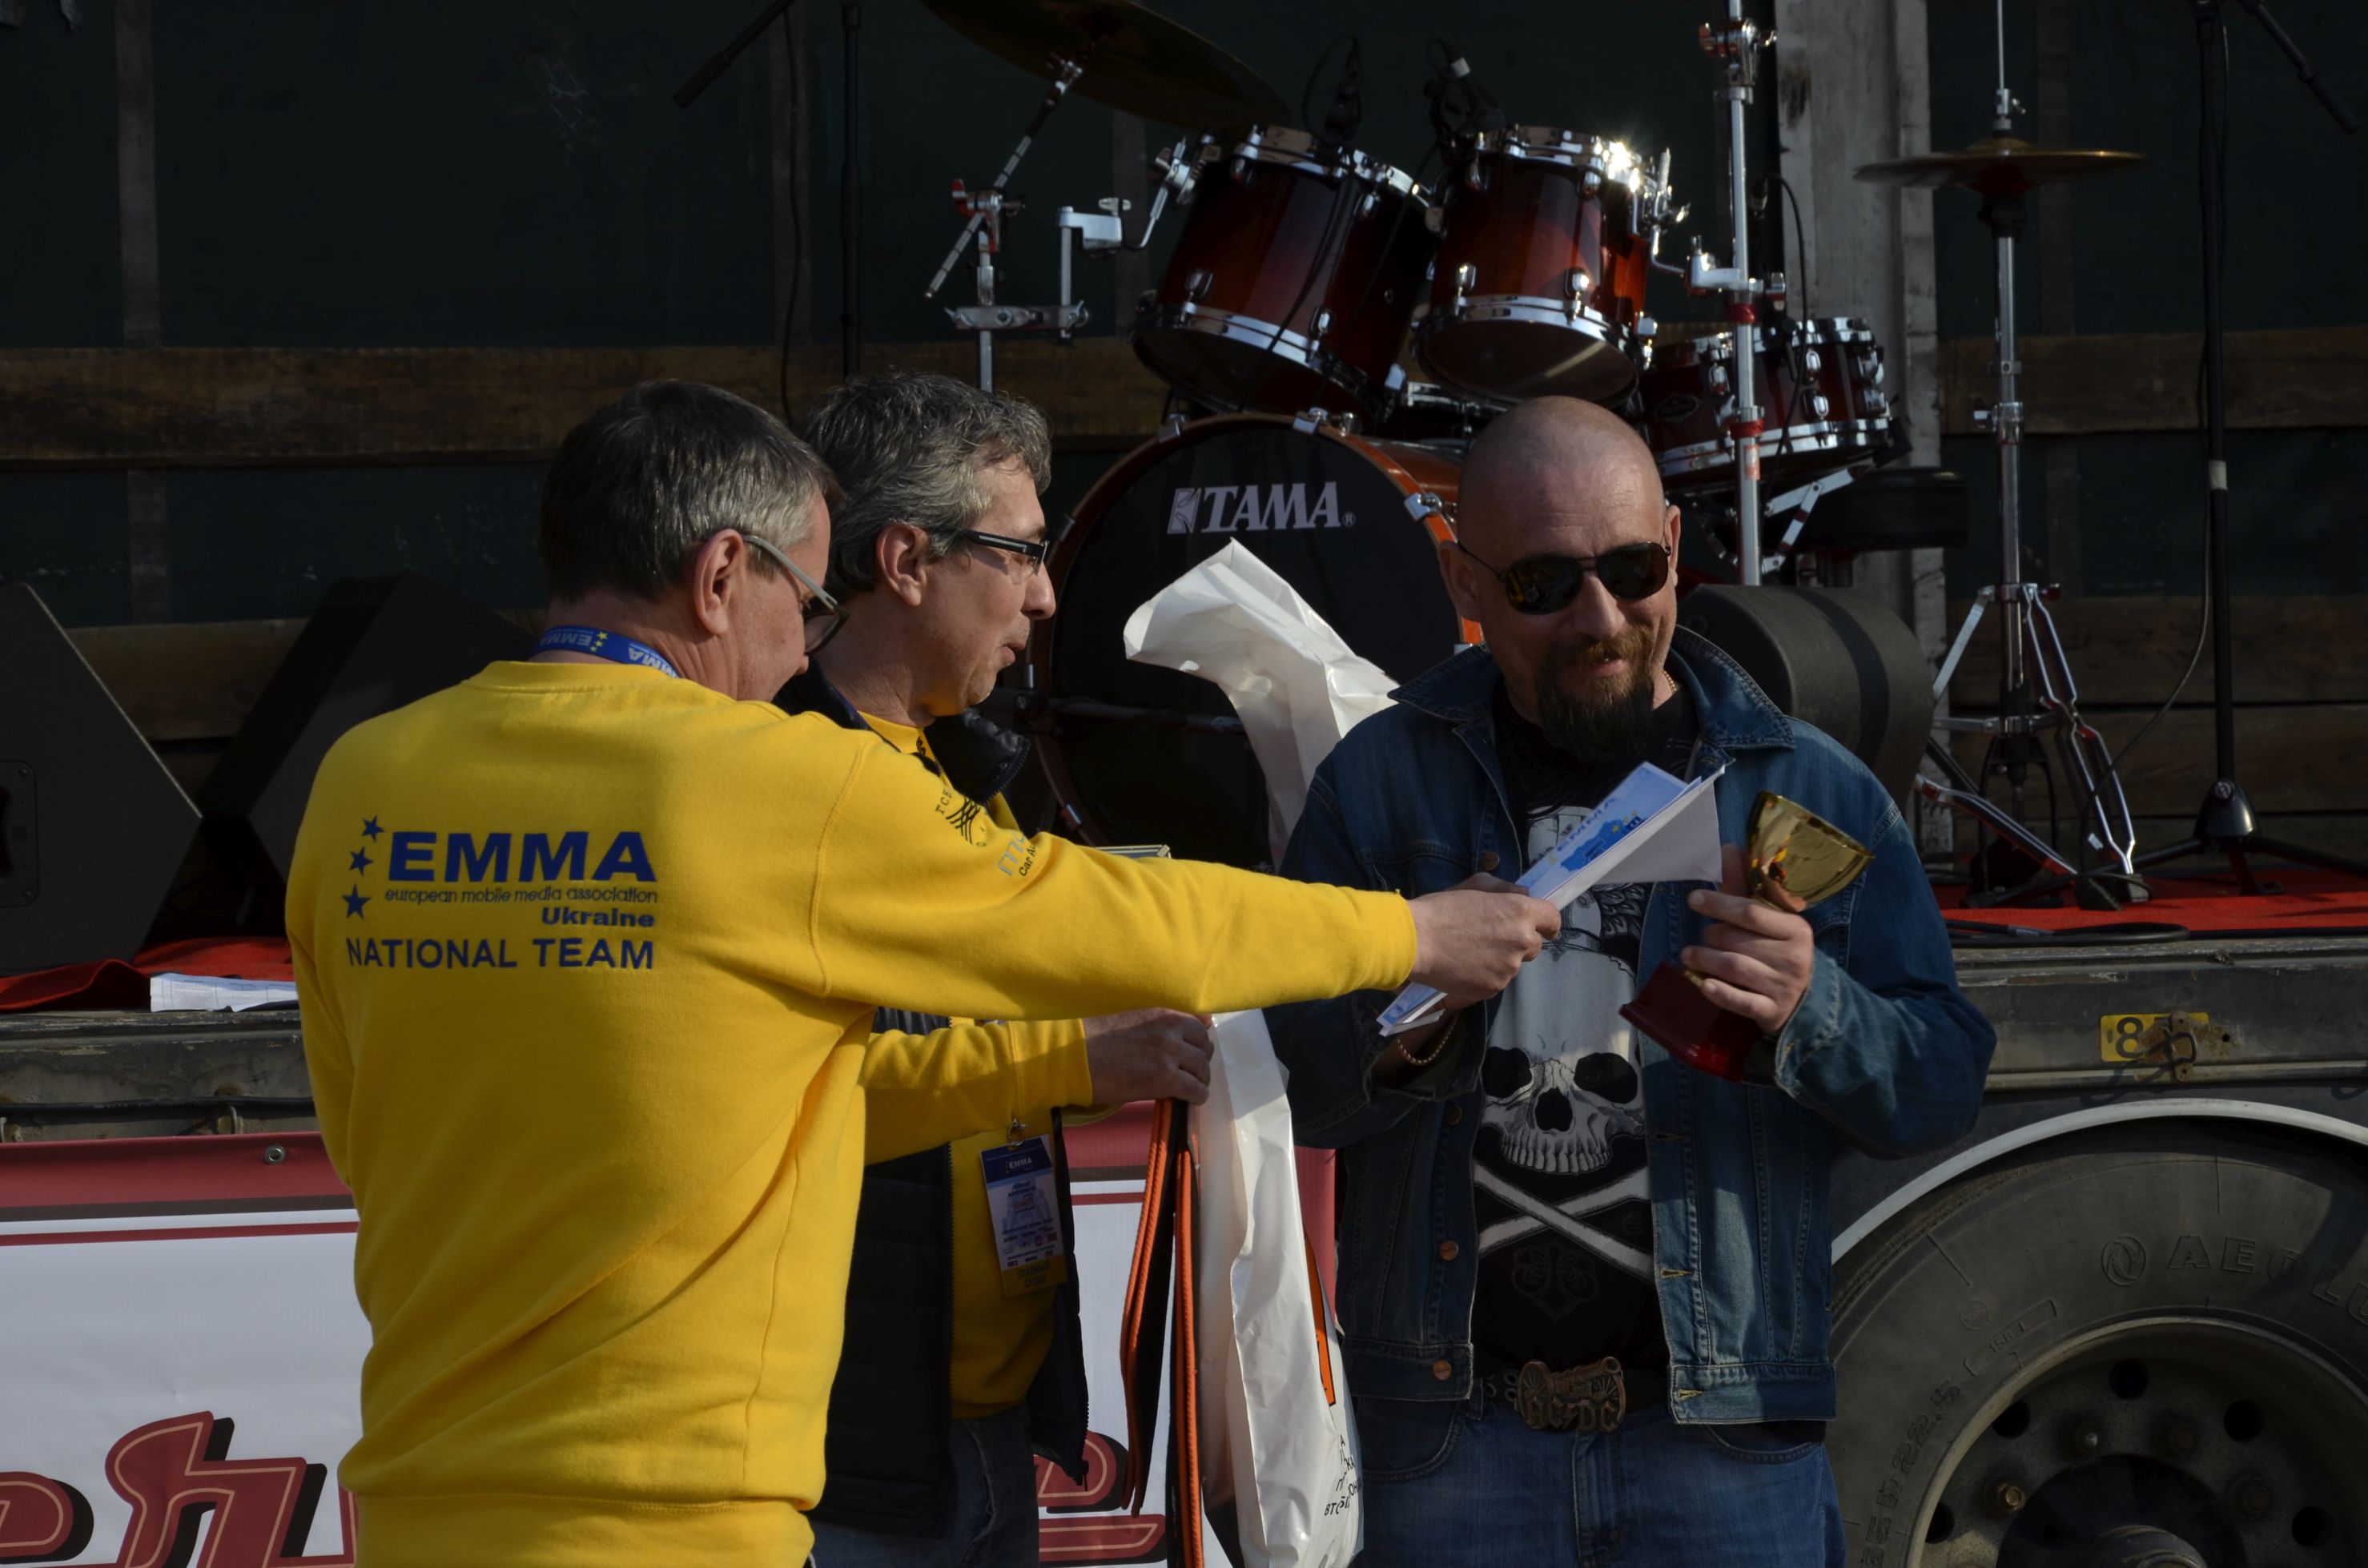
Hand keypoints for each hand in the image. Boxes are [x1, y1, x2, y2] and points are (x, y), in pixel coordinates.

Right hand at [1083, 1008, 1214, 1104]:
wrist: (1075, 1058)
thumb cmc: (1096, 1040)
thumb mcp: (1132, 1021)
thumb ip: (1157, 1027)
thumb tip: (1177, 1040)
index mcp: (1162, 1014)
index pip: (1199, 1025)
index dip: (1198, 1041)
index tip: (1193, 1052)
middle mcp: (1170, 1031)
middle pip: (1204, 1048)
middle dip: (1201, 1061)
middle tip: (1192, 1073)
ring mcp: (1169, 1055)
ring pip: (1202, 1070)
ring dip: (1199, 1080)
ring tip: (1190, 1088)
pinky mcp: (1165, 1079)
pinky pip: (1196, 1090)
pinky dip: (1197, 1096)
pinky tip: (1189, 1100)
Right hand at [1407, 874, 1559, 1008]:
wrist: (1415, 941)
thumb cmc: (1441, 908)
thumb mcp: (1475, 885)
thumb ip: (1504, 889)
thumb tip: (1522, 895)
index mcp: (1520, 912)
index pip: (1552, 919)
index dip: (1547, 923)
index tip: (1542, 927)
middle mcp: (1521, 941)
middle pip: (1535, 946)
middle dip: (1520, 942)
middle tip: (1493, 938)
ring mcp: (1508, 968)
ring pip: (1513, 965)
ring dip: (1501, 959)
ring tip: (1472, 953)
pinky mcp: (1493, 988)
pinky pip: (1496, 981)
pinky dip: (1485, 975)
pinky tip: (1464, 967)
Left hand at [1683, 844, 1815, 1034]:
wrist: (1805, 1001)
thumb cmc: (1778, 951)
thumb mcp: (1769, 921)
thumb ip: (1745, 888)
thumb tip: (1728, 848)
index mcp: (1796, 929)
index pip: (1751, 912)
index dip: (1719, 903)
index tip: (1694, 898)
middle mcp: (1793, 957)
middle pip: (1738, 940)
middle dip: (1712, 935)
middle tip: (1702, 937)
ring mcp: (1784, 987)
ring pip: (1736, 968)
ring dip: (1706, 960)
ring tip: (1689, 955)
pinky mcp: (1773, 1012)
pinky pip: (1743, 1002)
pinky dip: (1722, 994)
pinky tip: (1705, 985)